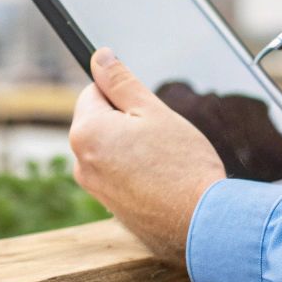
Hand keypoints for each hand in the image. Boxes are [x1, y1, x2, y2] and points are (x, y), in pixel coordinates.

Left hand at [69, 49, 225, 266]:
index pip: (93, 92)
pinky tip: (162, 179)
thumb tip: (100, 57)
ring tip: (164, 160)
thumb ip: (121, 82)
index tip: (146, 108)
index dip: (122, 95)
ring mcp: (94, 188)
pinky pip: (119, 174)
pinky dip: (136, 171)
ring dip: (133, 146)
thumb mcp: (153, 111)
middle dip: (126, 121)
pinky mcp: (110, 206)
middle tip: (160, 136)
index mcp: (86, 132)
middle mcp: (80, 162)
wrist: (201, 224)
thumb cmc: (182, 165)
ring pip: (111, 148)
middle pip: (100, 121)